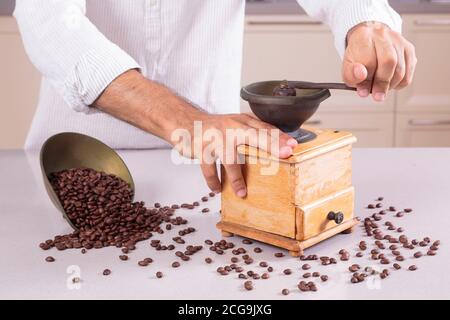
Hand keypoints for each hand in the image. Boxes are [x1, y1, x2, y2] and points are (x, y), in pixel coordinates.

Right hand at [173, 113, 297, 197]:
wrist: (186, 122)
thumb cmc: (216, 128)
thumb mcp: (236, 125)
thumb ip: (253, 134)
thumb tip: (278, 147)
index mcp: (242, 121)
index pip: (265, 128)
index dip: (279, 137)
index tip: (293, 146)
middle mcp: (231, 126)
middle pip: (254, 136)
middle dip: (271, 145)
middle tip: (285, 154)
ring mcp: (216, 137)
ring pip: (229, 159)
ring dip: (236, 178)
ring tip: (241, 193)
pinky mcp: (201, 148)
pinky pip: (209, 169)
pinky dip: (213, 181)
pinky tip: (217, 188)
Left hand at [342, 21, 416, 101]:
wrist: (368, 40)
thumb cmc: (358, 55)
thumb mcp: (347, 66)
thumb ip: (351, 74)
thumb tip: (361, 77)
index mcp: (364, 37)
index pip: (369, 60)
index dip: (366, 79)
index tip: (363, 90)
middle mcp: (382, 35)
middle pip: (389, 62)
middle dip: (382, 83)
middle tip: (376, 95)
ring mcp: (398, 41)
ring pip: (401, 69)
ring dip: (391, 85)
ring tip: (380, 89)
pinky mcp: (409, 49)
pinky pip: (408, 72)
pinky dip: (399, 83)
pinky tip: (390, 83)